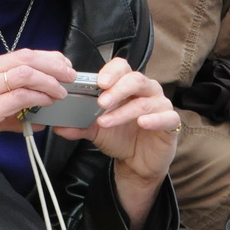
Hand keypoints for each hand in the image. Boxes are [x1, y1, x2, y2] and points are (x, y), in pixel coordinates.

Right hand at [0, 49, 75, 162]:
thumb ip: (9, 113)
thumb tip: (34, 120)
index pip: (20, 54)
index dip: (46, 58)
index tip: (62, 65)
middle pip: (26, 58)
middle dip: (53, 64)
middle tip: (70, 74)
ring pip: (25, 73)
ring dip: (49, 81)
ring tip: (62, 91)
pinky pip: (18, 97)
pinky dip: (37, 98)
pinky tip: (46, 104)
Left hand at [54, 58, 178, 229]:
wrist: (137, 162)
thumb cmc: (120, 137)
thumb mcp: (96, 131)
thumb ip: (79, 126)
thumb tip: (58, 126)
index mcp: (127, 86)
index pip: (122, 67)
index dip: (111, 72)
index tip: (99, 82)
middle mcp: (146, 90)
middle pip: (135, 79)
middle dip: (117, 89)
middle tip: (101, 102)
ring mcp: (160, 105)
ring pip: (145, 100)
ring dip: (124, 110)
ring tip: (106, 121)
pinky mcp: (171, 122)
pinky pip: (166, 116)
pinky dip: (154, 119)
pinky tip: (142, 122)